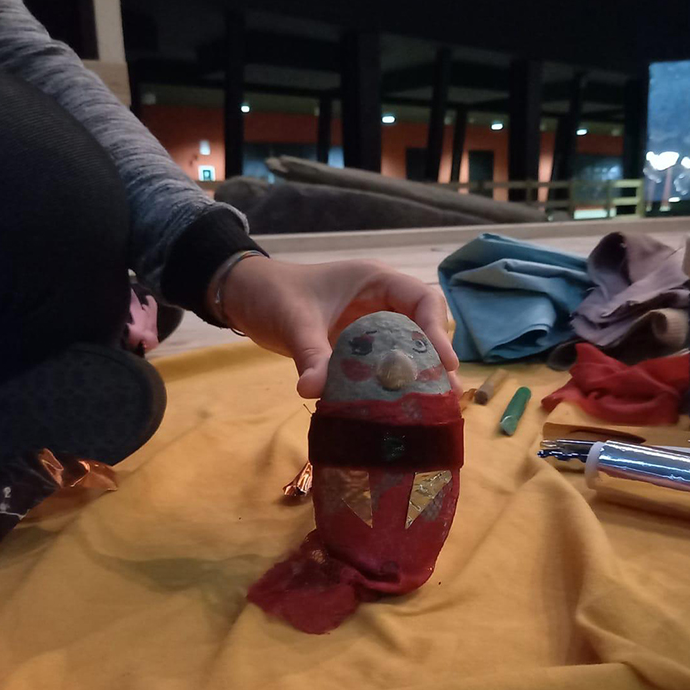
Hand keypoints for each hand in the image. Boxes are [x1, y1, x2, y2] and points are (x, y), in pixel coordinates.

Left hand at [216, 256, 460, 398]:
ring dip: (418, 375)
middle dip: (435, 360)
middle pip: (424, 327)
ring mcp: (371, 325)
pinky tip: (397, 409)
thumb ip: (310, 354)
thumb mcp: (293, 322)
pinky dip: (391, 383)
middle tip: (445, 395)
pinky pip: (383, 363)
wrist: (244, 297)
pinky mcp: (358, 347)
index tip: (444, 364)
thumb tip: (314, 391)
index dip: (437, 331)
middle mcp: (381, 302)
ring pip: (407, 347)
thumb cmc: (272, 294)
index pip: (422, 300)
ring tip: (433, 408)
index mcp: (375, 281)